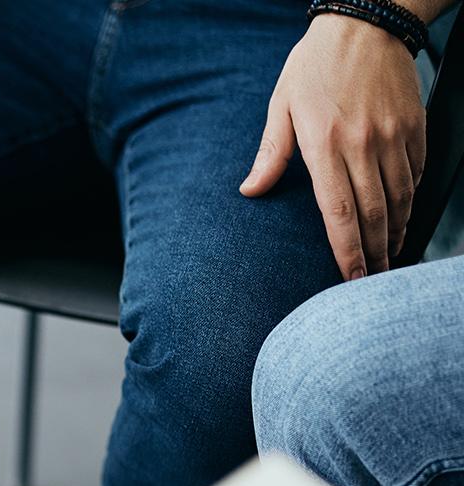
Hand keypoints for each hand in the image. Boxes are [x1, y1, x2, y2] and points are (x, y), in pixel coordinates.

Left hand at [243, 15, 424, 278]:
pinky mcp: (414, 127)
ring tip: (388, 255)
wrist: (365, 25)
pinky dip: (410, 199)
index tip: (349, 278)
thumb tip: (251, 190)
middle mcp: (363, 145)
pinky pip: (415, 173)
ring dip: (396, 231)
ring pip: (400, 198)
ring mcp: (393, 137)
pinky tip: (402, 214)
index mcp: (324, 145)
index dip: (346, 251)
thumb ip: (270, 153)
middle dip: (374, 253)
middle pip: (374, 214)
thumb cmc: (315, 65)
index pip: (338, 213)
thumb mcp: (281, 105)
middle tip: (372, 280)